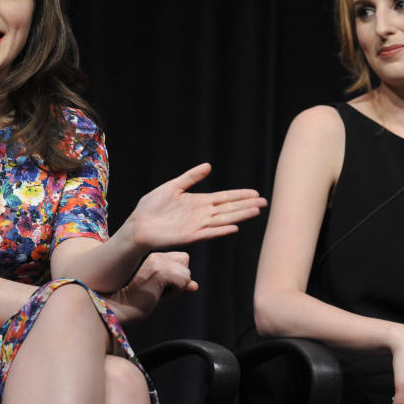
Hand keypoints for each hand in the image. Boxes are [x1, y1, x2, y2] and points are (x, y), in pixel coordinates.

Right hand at [105, 252, 195, 323]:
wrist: (125, 308)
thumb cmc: (142, 301)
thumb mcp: (164, 291)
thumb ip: (179, 285)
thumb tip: (195, 286)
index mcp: (156, 256)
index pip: (183, 259)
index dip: (178, 275)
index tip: (161, 285)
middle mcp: (157, 255)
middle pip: (186, 265)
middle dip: (179, 281)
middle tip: (160, 289)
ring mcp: (158, 262)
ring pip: (186, 274)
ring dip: (177, 288)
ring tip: (159, 292)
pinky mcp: (160, 272)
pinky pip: (183, 281)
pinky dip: (176, 292)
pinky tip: (160, 294)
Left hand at [126, 163, 266, 249]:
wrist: (138, 225)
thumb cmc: (151, 207)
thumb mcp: (172, 186)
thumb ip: (190, 177)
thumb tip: (209, 166)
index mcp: (198, 202)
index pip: (224, 198)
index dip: (239, 195)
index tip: (255, 193)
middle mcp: (201, 214)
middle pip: (228, 209)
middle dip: (246, 205)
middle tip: (264, 202)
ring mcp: (197, 226)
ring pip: (224, 220)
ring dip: (240, 216)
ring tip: (256, 211)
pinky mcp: (190, 236)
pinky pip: (209, 233)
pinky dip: (221, 230)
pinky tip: (235, 227)